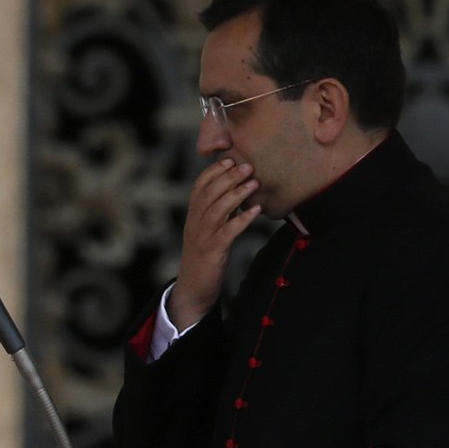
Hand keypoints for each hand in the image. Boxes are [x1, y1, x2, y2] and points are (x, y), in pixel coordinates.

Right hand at [170, 152, 261, 327]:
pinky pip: (227, 232)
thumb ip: (216, 213)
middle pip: (208, 194)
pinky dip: (242, 219)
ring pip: (217, 209)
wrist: (193, 288)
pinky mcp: (212, 252)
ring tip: (254, 182)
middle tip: (247, 166)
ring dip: (236, 194)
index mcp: (192, 216)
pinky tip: (256, 210)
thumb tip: (235, 194)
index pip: (198, 187)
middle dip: (228, 177)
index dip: (213, 171)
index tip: (229, 159)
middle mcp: (194, 223)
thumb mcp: (206, 231)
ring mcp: (202, 237)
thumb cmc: (204, 258)